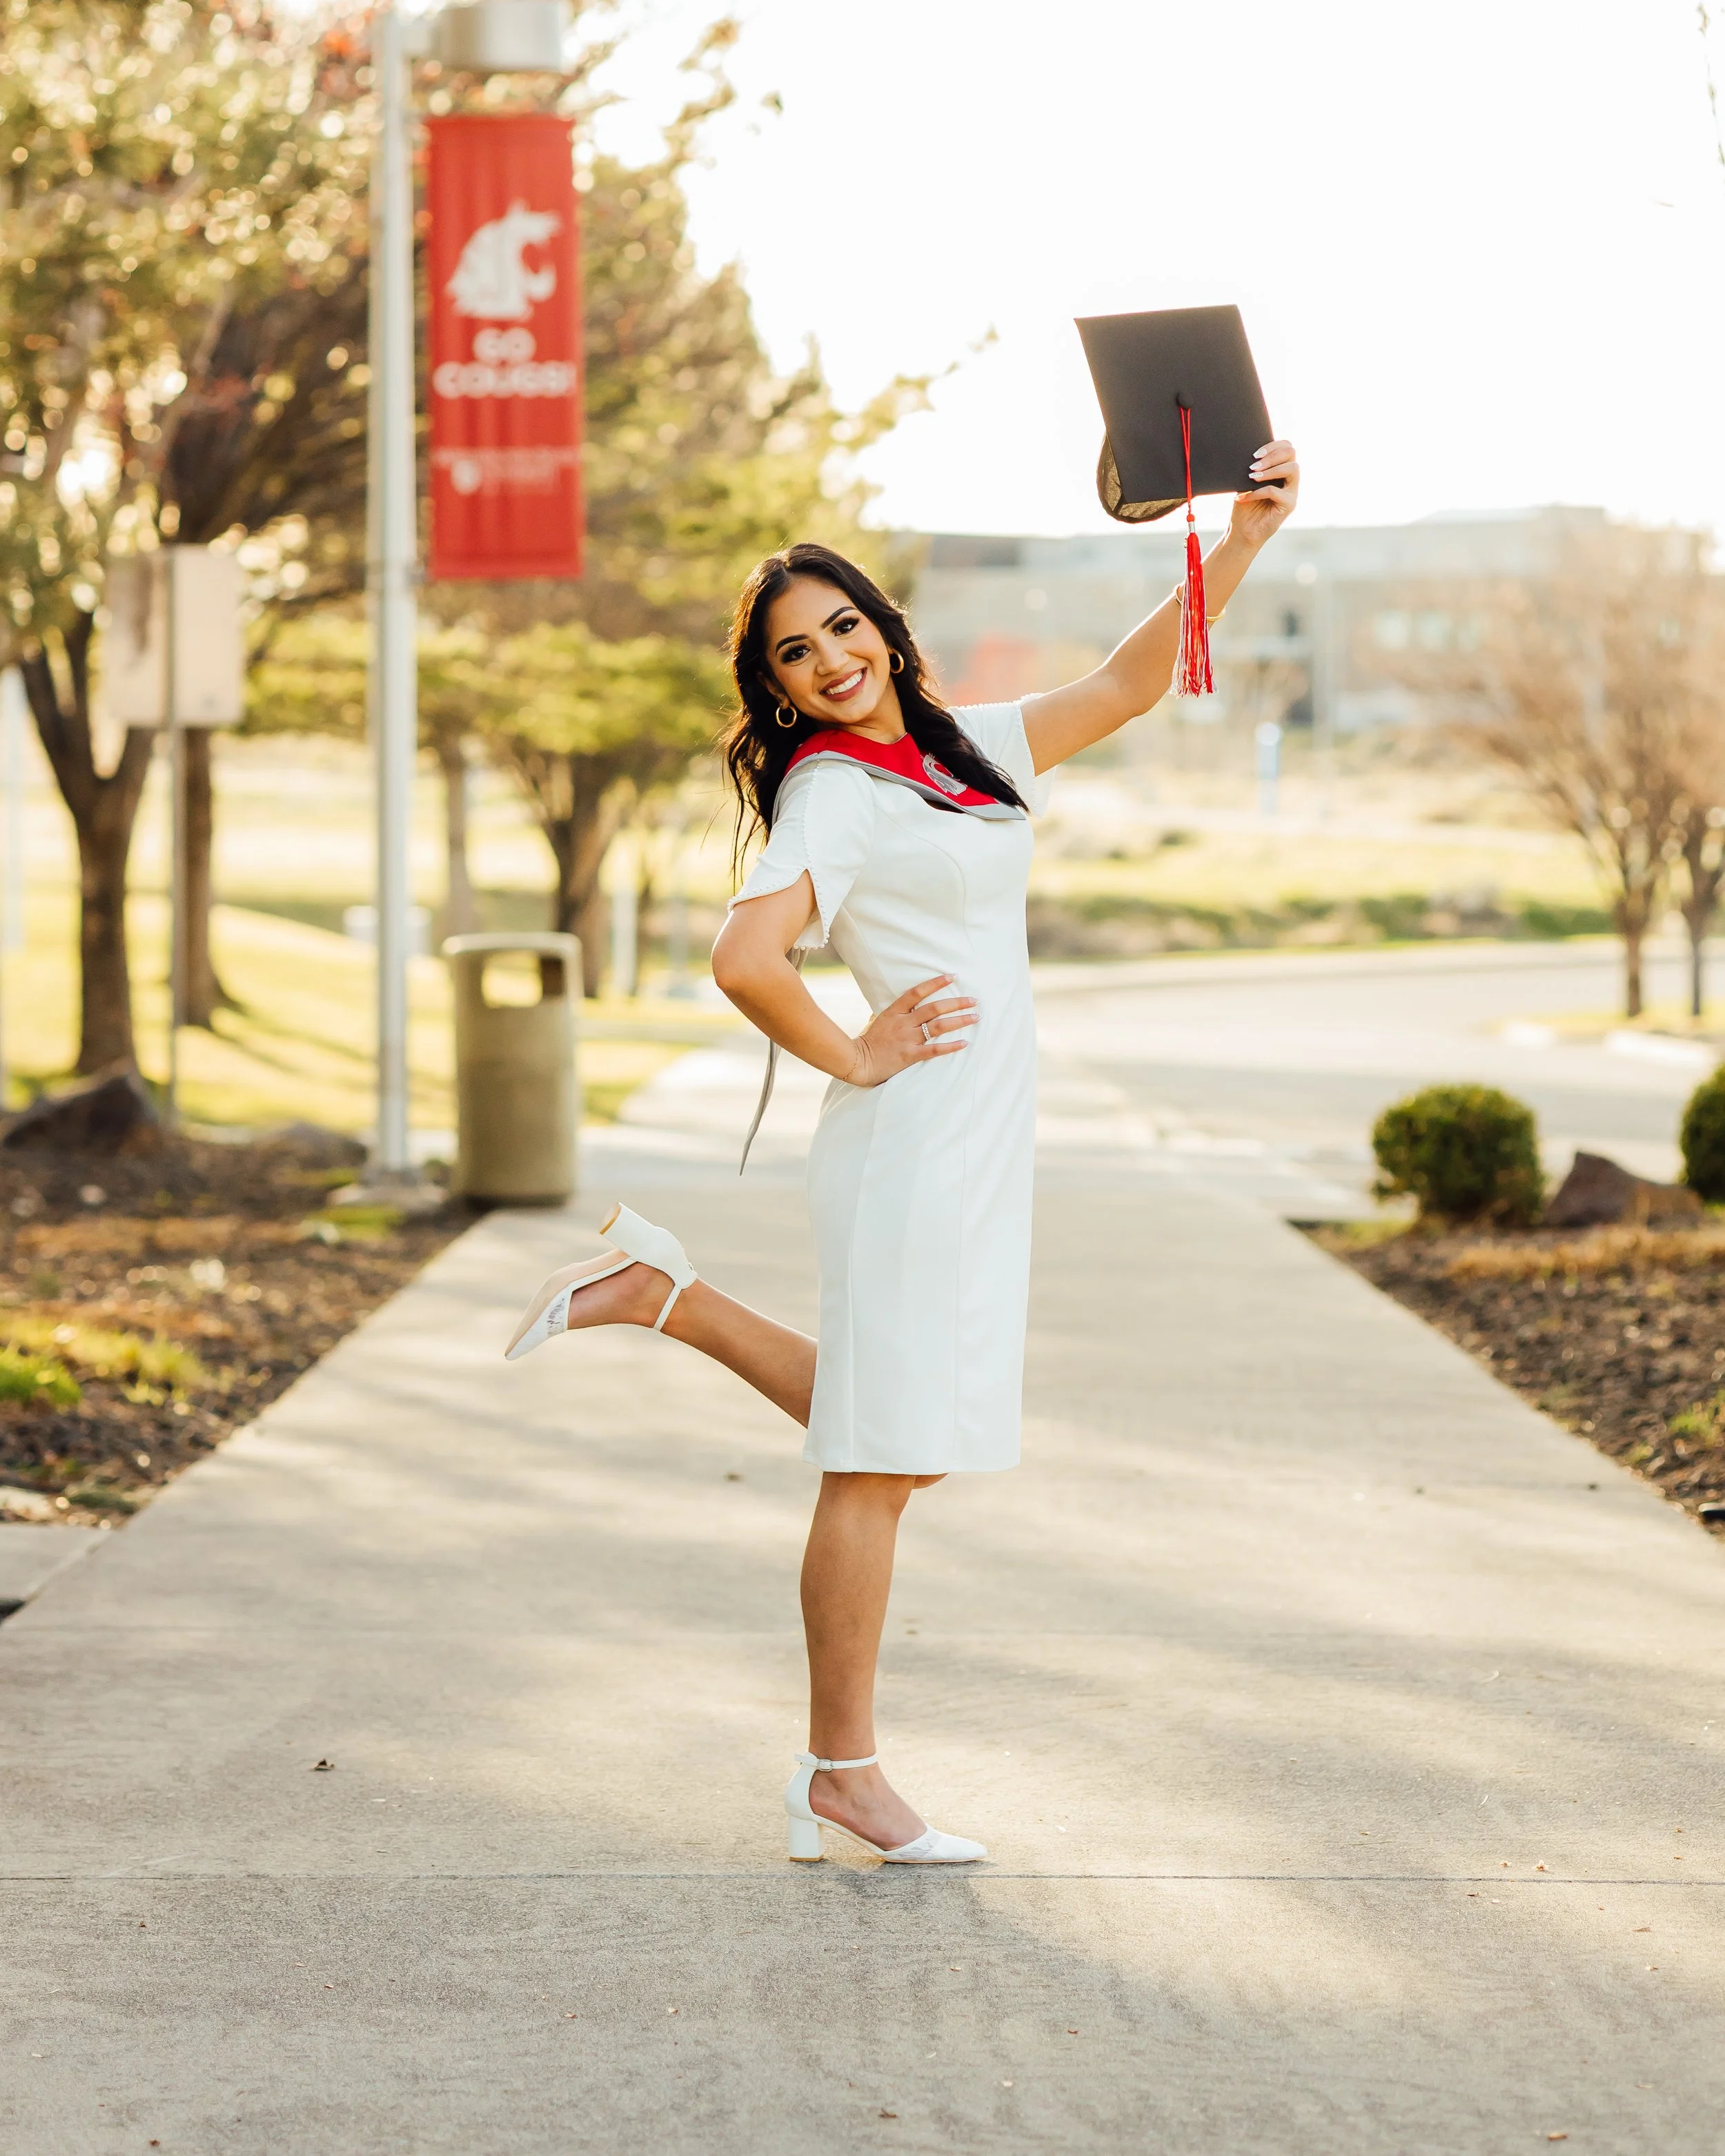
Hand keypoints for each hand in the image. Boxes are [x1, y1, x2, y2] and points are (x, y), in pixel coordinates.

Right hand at [845, 974, 975, 1086]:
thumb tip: (901, 1005)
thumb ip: (891, 1012)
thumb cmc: (867, 1041)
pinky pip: (934, 1049)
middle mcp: (903, 1022)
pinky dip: (951, 1046)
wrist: (857, 1062)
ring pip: (938, 1026)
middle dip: (956, 1003)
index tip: (953, 977)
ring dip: (959, 1021)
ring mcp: (907, 1038)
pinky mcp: (910, 1055)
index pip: (917, 992)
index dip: (936, 983)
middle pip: (934, 1008)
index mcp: (894, 1011)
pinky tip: (965, 1043)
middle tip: (974, 1000)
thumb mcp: (877, 1020)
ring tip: (975, 1017)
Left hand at [1228, 439, 1299, 548]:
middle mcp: (1290, 479)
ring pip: (1292, 468)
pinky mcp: (1289, 505)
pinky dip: (1258, 492)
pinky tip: (1244, 496)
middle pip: (1291, 453)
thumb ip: (1254, 468)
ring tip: (1252, 477)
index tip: (1254, 454)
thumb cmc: (1244, 505)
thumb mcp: (1246, 481)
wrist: (1242, 531)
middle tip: (1253, 465)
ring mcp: (1292, 492)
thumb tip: (1251, 455)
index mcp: (1281, 470)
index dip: (1272, 446)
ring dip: (1270, 470)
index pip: (1286, 448)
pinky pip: (1276, 491)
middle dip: (1271, 456)